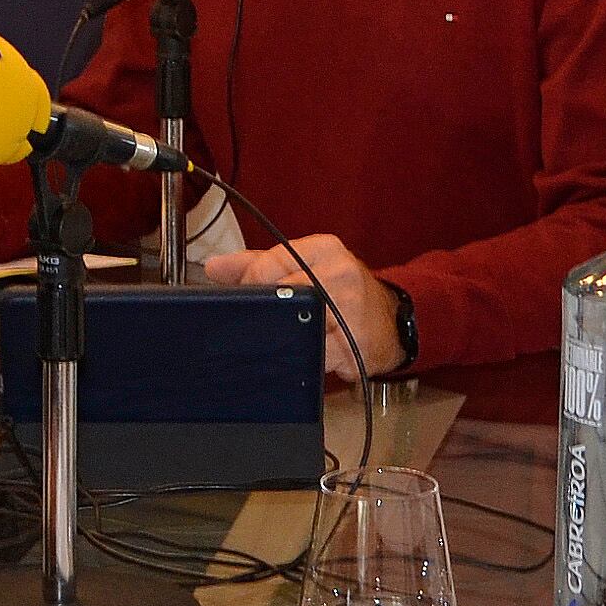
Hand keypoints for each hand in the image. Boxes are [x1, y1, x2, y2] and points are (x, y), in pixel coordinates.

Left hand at [202, 231, 399, 379]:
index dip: (249, 284)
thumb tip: (214, 268)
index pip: (271, 261)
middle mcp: (340, 273)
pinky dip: (302, 357)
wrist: (390, 322)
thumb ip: (257, 264)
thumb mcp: (304, 267)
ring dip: (281, 336)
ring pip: (296, 324)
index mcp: (324, 248)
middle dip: (264, 311)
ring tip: (279, 339)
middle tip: (258, 323)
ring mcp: (350, 308)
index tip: (243, 299)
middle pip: (282, 293)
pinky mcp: (356, 341)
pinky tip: (301, 355)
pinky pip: (315, 353)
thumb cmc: (341, 292)